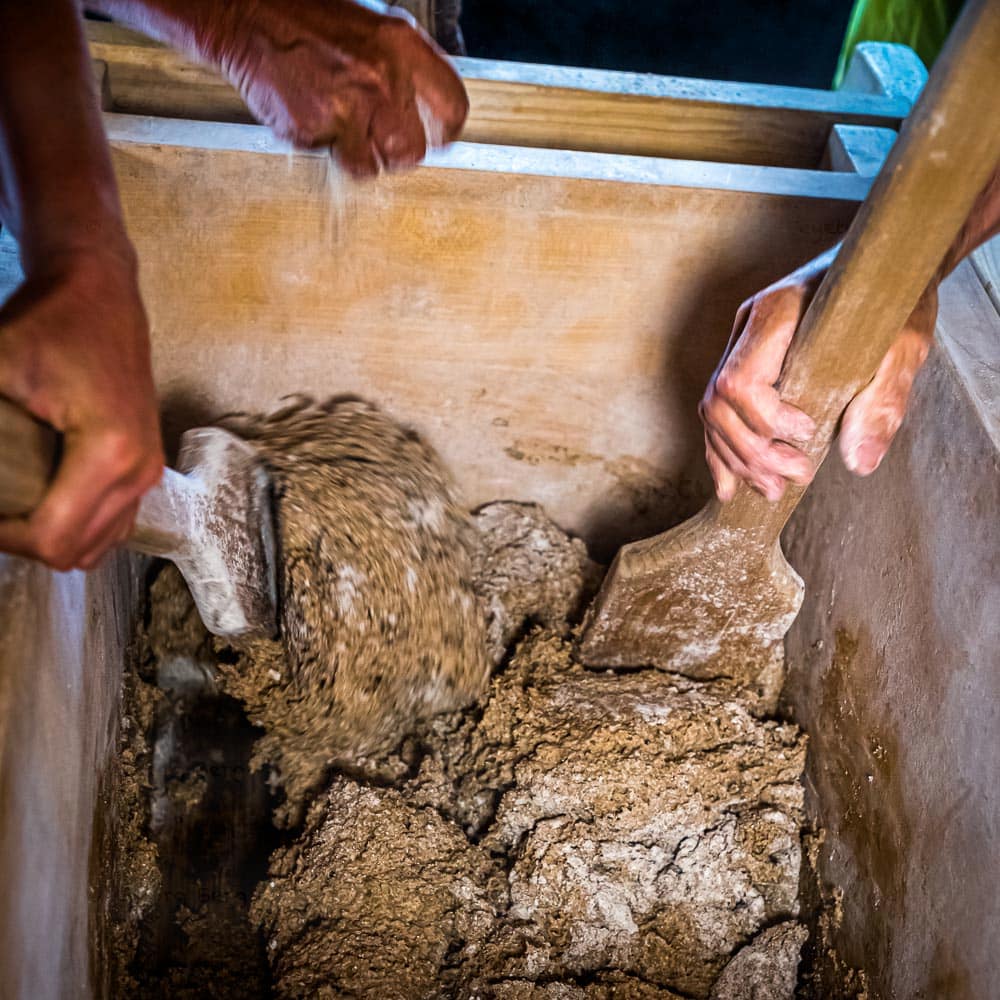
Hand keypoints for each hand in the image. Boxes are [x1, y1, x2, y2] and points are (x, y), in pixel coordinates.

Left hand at [0, 246, 163, 569]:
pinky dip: (76, 529)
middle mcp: (139, 471)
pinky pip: (114, 527)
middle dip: (19, 540)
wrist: (102, 294)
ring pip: (96, 547)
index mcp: (109, 452)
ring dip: (48, 538)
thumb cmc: (50, 323)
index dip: (0, 537)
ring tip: (12, 507)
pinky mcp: (148, 468)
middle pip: (74, 551)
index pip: (51, 537)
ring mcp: (149, 473)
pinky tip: (45, 502)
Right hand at [210, 0, 468, 175]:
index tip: (438, 139)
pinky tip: (308, 109)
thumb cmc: (308, 17)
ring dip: (357, 155)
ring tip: (338, 122)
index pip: (451, 106)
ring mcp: (346, 108)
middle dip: (396, 153)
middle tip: (379, 139)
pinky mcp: (312, 130)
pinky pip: (327, 156)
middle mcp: (381, 79)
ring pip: (369, 166)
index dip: (446, 130)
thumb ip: (404, 67)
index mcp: (402, 45)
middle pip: (411, 151)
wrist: (246, 13)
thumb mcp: (372, 27)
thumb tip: (426, 110)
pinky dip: (319, 142)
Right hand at [699, 251, 935, 502]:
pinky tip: (732, 485)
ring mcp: (739, 344)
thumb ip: (881, 400)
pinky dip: (723, 453)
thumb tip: (858, 462)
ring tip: (773, 490)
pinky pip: (718, 414)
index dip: (765, 420)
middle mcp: (746, 327)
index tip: (807, 436)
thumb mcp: (902, 346)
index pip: (740, 379)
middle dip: (752, 452)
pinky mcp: (744, 362)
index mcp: (775, 312)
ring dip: (739, 460)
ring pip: (713, 414)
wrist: (885, 267)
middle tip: (794, 478)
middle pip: (719, 404)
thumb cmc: (893, 299)